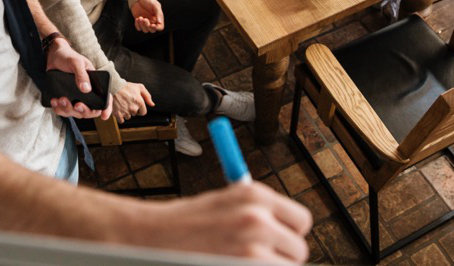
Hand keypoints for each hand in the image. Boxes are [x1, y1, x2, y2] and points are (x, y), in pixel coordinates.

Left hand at [46, 38, 112, 120]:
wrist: (54, 56)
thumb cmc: (68, 56)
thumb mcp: (76, 62)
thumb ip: (82, 75)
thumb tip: (86, 90)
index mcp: (95, 83)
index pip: (105, 98)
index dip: (106, 108)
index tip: (103, 116)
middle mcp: (87, 93)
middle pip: (90, 110)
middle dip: (83, 111)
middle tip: (76, 105)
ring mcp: (76, 97)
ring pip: (76, 113)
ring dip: (68, 110)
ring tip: (60, 99)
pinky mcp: (66, 99)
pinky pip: (64, 110)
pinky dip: (59, 109)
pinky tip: (54, 101)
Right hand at [112, 82, 153, 121]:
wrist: (114, 86)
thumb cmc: (127, 86)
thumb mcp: (140, 87)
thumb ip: (148, 96)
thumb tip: (152, 104)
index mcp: (140, 102)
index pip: (143, 113)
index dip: (140, 110)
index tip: (136, 106)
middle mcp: (133, 108)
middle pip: (135, 114)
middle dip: (132, 110)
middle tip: (128, 102)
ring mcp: (125, 111)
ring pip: (128, 117)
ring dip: (126, 113)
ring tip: (123, 105)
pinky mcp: (118, 114)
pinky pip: (121, 121)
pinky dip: (120, 117)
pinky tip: (119, 110)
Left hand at [130, 0, 163, 32]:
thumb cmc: (149, 0)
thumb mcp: (155, 5)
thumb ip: (159, 14)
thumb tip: (159, 23)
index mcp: (158, 18)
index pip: (160, 27)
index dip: (157, 28)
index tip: (152, 25)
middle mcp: (152, 21)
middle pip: (152, 30)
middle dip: (148, 26)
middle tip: (145, 19)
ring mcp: (146, 22)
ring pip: (145, 30)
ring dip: (142, 25)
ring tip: (140, 17)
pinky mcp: (139, 22)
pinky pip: (139, 28)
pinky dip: (137, 25)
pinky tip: (137, 18)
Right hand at [147, 181, 311, 262]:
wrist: (151, 237)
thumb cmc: (186, 223)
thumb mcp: (225, 202)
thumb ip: (258, 213)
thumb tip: (286, 233)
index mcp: (255, 194)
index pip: (301, 220)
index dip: (289, 234)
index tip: (278, 242)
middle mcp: (257, 217)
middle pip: (298, 250)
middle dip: (281, 258)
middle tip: (255, 259)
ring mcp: (251, 247)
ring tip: (240, 264)